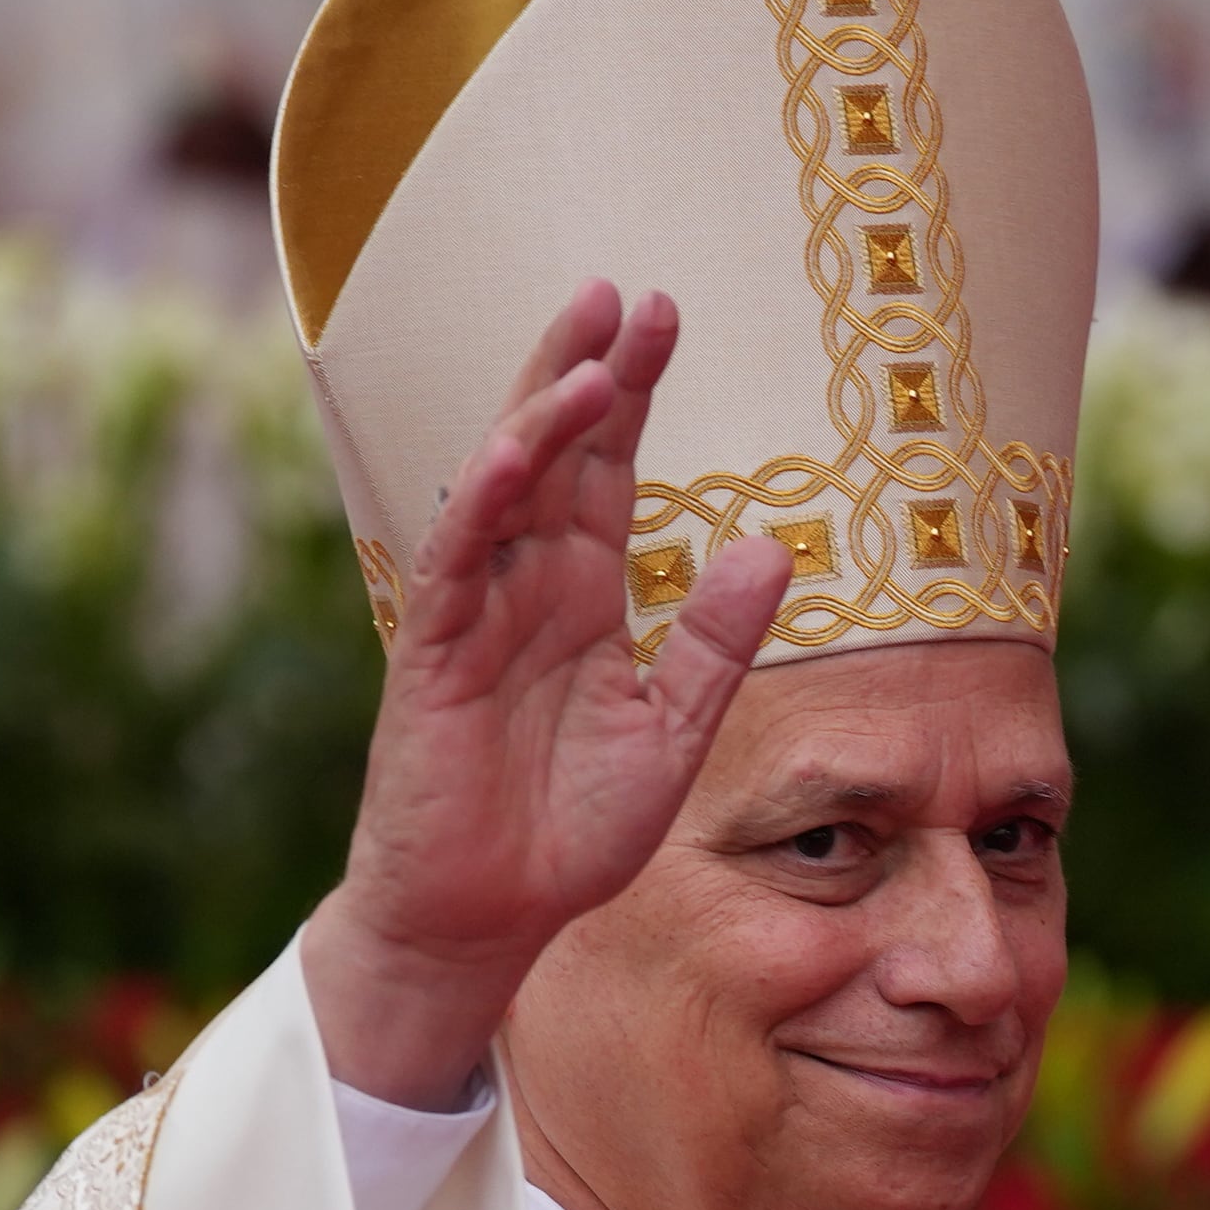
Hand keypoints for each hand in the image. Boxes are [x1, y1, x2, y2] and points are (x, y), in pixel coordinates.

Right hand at [304, 281, 786, 1107]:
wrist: (487, 918)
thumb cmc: (567, 832)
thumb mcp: (673, 735)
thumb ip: (718, 645)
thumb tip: (775, 546)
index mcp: (584, 599)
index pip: (608, 472)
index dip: (631, 395)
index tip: (662, 315)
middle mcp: (527, 589)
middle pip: (555, 453)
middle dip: (584, 369)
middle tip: (621, 291)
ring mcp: (476, 615)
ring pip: (507, 489)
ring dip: (542, 415)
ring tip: (590, 349)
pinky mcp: (434, 656)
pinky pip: (457, 563)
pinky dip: (483, 503)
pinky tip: (515, 448)